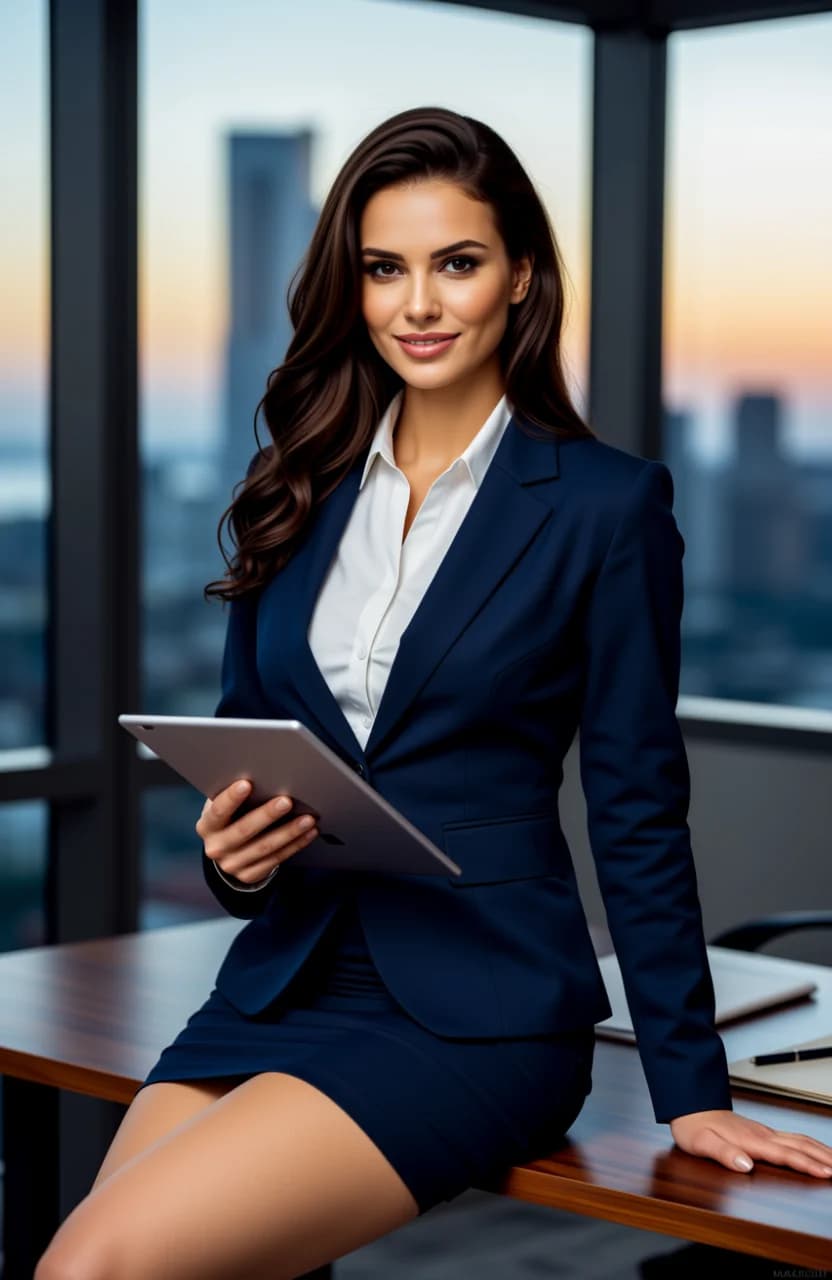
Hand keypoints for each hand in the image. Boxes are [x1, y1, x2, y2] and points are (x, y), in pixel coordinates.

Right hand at [195, 779, 318, 884]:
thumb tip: (262, 774)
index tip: (246, 783)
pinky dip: (295, 845)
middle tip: (287, 801)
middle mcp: (216, 847)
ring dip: (289, 832)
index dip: (231, 798)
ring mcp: (232, 864)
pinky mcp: (249, 875)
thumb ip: (235, 796)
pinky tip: (309, 833)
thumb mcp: (225, 807)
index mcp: (207, 826)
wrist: (227, 851)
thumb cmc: (230, 817)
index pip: (218, 811)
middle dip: (267, 815)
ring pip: (265, 847)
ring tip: (308, 819)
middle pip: (244, 831)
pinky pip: (276, 859)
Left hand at [669, 1109, 831, 1177]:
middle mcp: (761, 1134)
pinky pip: (792, 1137)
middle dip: (823, 1158)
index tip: (826, 1174)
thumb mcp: (701, 1143)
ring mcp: (763, 1131)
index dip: (807, 1165)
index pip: (785, 1155)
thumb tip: (746, 1165)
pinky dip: (809, 1144)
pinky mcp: (761, 1131)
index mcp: (750, 1140)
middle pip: (799, 1146)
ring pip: (799, 1139)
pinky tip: (814, 1149)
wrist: (689, 1104)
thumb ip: (723, 1153)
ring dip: (820, 1150)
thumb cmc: (693, 1126)